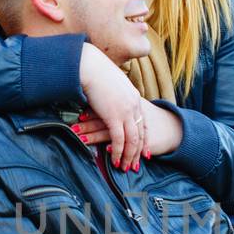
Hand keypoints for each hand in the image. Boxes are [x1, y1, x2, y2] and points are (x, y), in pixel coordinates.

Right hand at [76, 46, 146, 170]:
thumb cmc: (95, 72)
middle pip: (140, 134)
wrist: (89, 66)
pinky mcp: (114, 117)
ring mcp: (126, 112)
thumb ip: (115, 94)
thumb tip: (110, 99)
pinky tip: (115, 160)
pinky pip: (119, 140)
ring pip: (132, 140)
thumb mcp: (112, 83)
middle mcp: (134, 106)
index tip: (144, 151)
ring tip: (125, 167)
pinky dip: (118, 152)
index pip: (143, 123)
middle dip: (138, 152)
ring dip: (129, 156)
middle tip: (135, 164)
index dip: (143, 139)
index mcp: (135, 98)